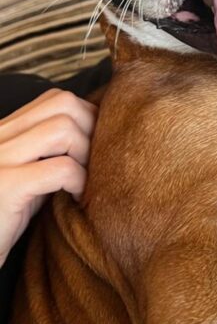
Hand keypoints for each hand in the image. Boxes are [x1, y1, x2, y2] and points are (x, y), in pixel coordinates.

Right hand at [0, 88, 97, 266]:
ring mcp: (0, 159)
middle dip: (93, 129)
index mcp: (3, 132)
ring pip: (63, 129)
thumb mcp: (26, 182)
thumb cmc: (1, 224)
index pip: (55, 99)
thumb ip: (49, 157)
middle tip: (99, 163)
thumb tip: (95, 143)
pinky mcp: (6, 186)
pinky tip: (79, 200)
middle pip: (64, 104)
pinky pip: (61, 169)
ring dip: (87, 154)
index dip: (87, 116)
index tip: (99, 146)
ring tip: (87, 182)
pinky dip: (80, 181)